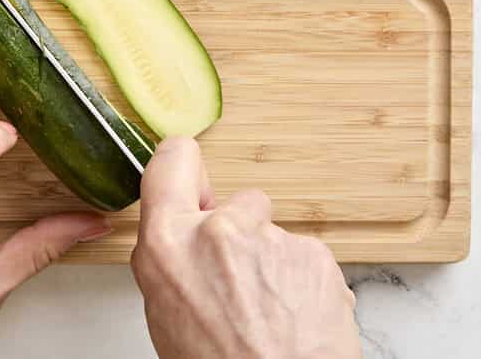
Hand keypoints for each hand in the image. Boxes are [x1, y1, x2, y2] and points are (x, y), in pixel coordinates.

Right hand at [131, 138, 360, 358]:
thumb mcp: (164, 310)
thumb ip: (172, 256)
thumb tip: (184, 233)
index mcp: (169, 244)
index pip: (172, 161)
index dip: (183, 167)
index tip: (189, 174)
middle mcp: (220, 230)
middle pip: (236, 202)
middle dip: (240, 232)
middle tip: (238, 284)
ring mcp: (273, 240)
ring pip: (274, 235)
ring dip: (272, 264)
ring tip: (268, 314)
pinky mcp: (316, 254)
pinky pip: (305, 257)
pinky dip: (302, 283)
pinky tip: (293, 319)